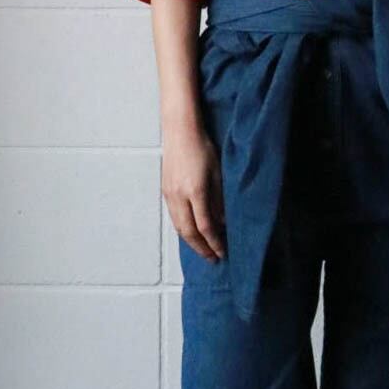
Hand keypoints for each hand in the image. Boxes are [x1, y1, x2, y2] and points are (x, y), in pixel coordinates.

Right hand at [162, 120, 226, 261]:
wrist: (180, 130)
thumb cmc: (203, 146)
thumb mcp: (219, 173)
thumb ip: (220, 199)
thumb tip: (223, 222)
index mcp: (195, 191)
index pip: (205, 226)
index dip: (214, 242)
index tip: (223, 252)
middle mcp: (179, 195)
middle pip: (189, 232)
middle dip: (201, 248)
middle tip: (213, 258)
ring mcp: (169, 194)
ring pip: (179, 227)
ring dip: (191, 242)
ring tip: (203, 249)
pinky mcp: (165, 190)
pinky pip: (174, 217)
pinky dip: (183, 229)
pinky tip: (192, 232)